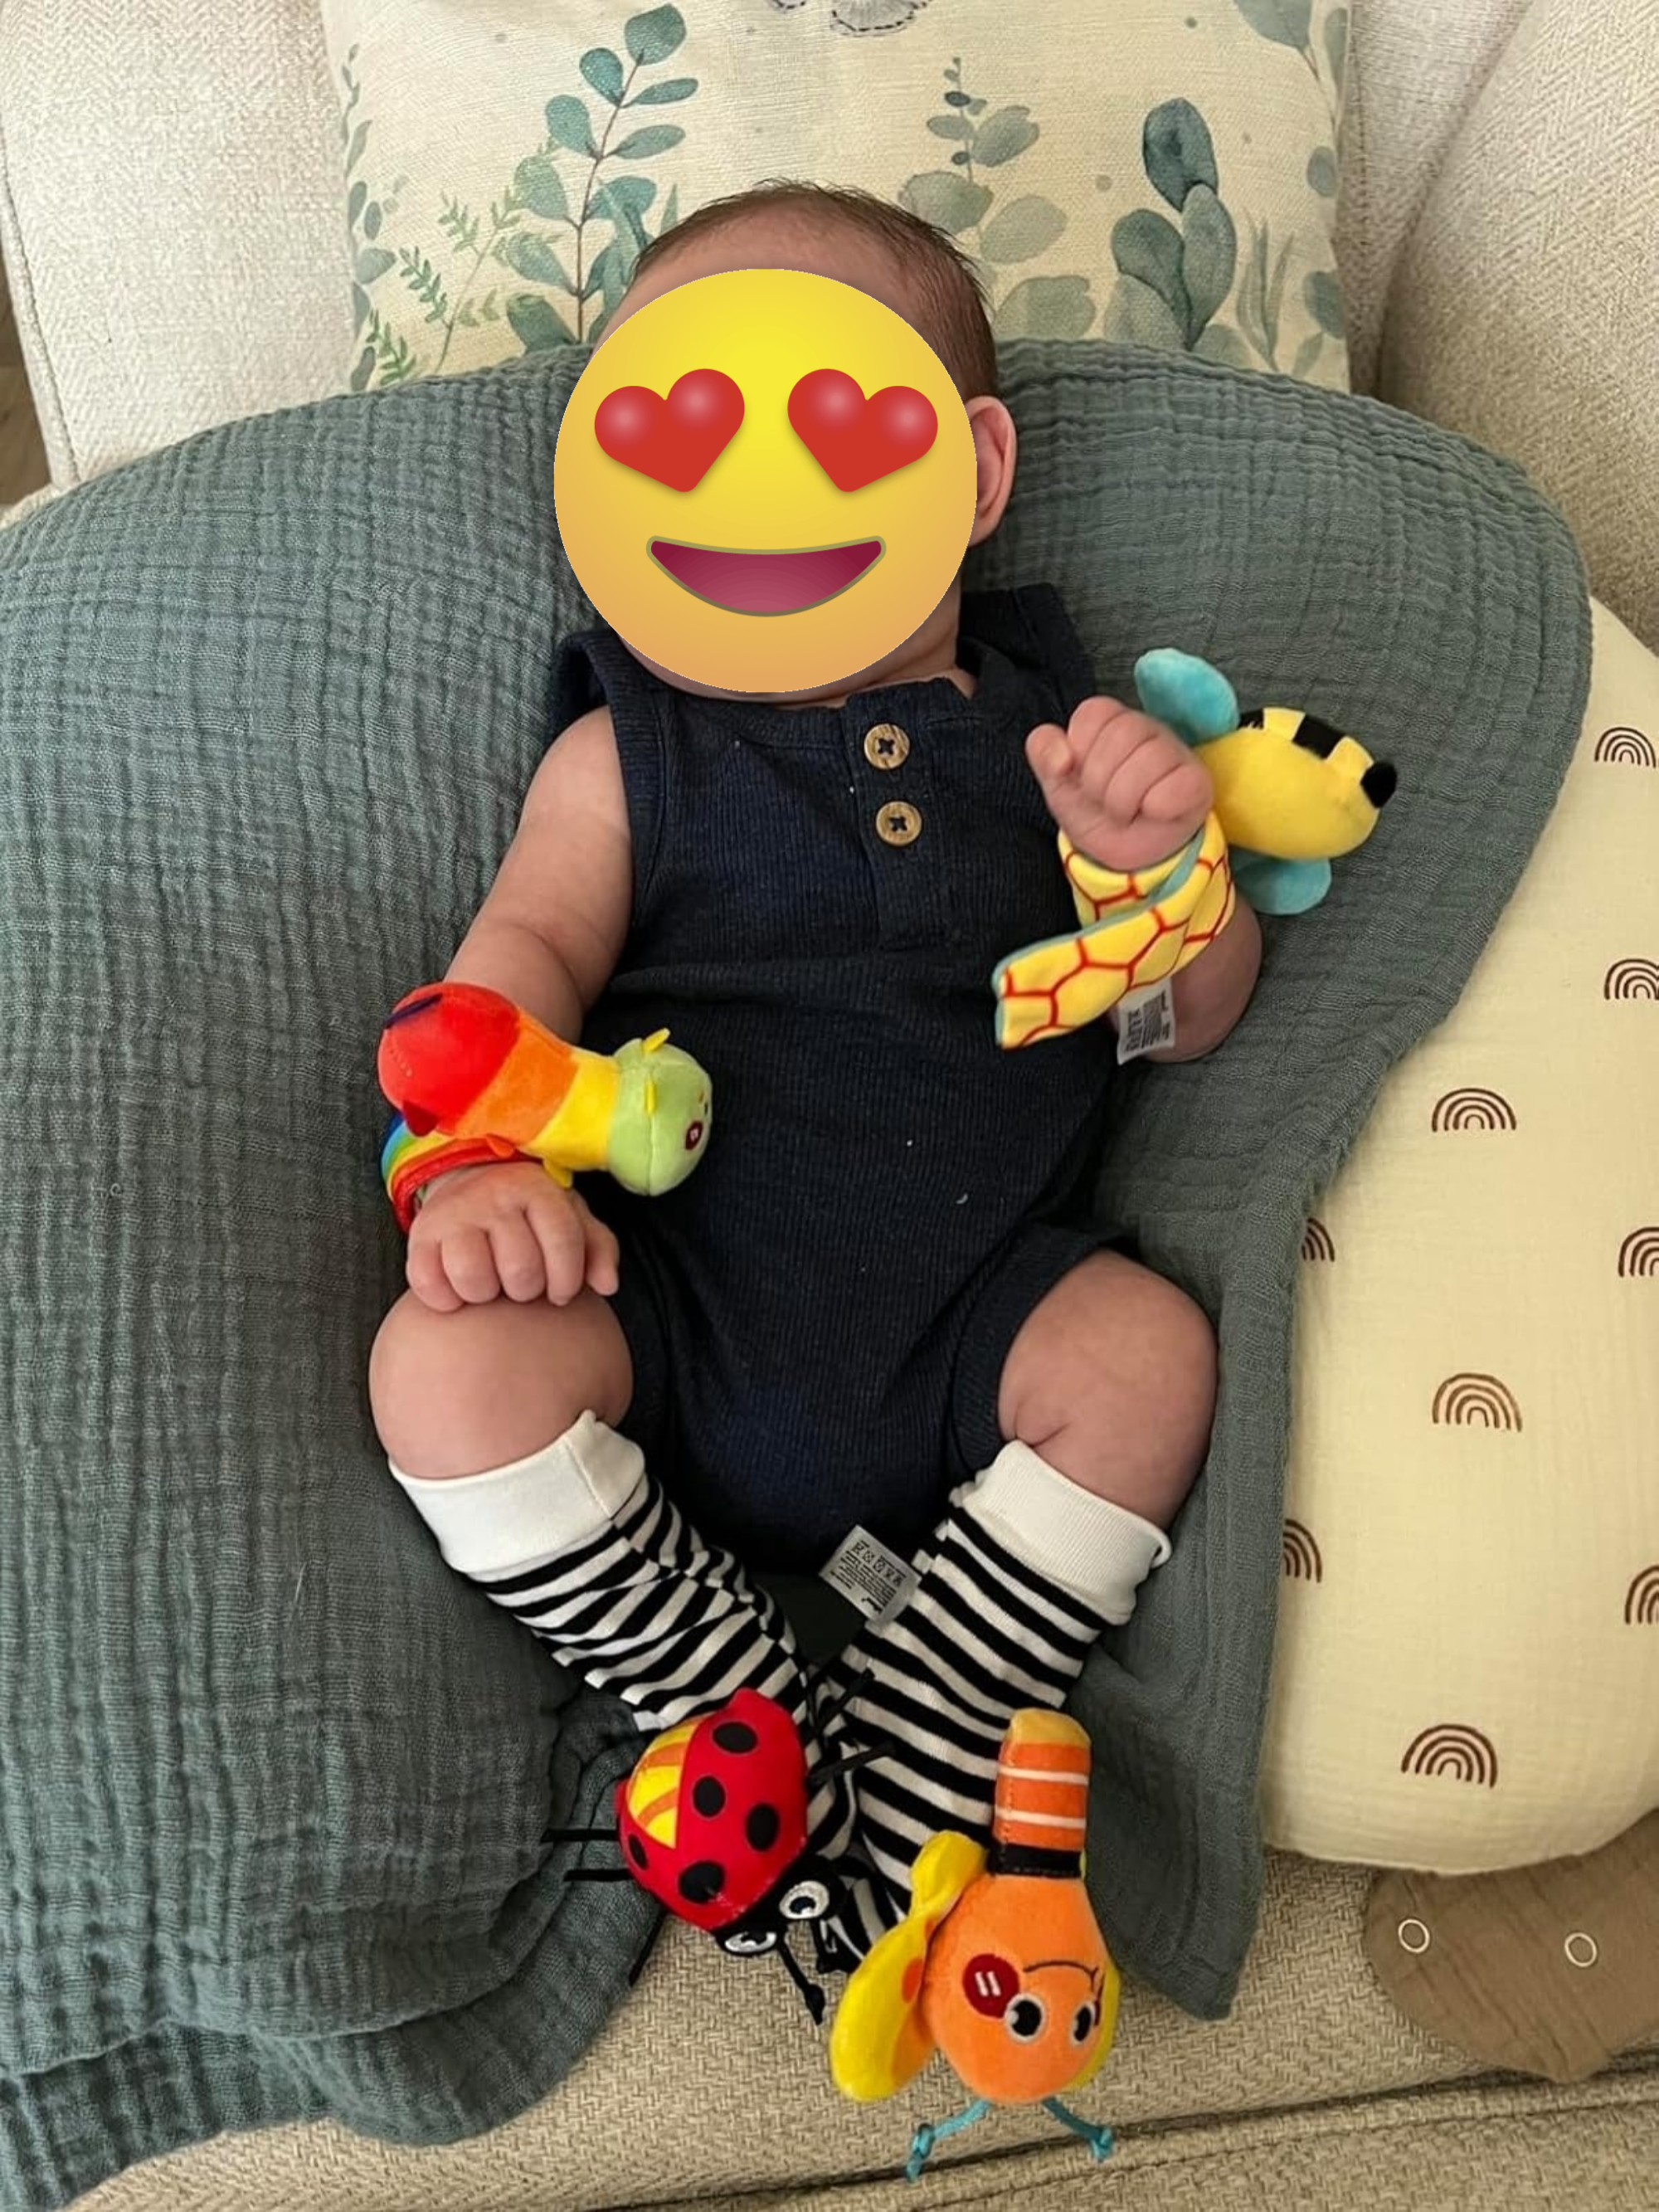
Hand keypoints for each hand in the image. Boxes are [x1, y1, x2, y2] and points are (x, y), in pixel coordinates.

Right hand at [405, 1161, 620, 1313]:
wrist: (472, 1179)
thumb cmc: (530, 1214)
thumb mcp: (570, 1219)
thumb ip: (598, 1249)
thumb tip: (607, 1285)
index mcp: (536, 1190)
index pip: (563, 1242)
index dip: (566, 1281)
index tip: (560, 1292)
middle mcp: (493, 1196)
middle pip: (520, 1270)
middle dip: (527, 1290)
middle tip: (521, 1284)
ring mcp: (454, 1215)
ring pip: (473, 1279)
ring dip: (486, 1295)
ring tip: (491, 1285)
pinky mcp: (420, 1235)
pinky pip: (430, 1285)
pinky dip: (445, 1299)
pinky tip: (459, 1289)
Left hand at [1027, 697, 1213, 872]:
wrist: (1120, 859)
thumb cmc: (1095, 813)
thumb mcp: (1058, 785)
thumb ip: (1045, 754)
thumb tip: (1062, 753)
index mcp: (1112, 722)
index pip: (1093, 714)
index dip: (1080, 752)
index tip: (1083, 778)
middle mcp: (1147, 729)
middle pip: (1120, 735)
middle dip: (1099, 782)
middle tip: (1104, 801)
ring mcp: (1175, 752)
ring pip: (1146, 761)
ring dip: (1122, 800)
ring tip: (1125, 811)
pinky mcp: (1196, 782)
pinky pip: (1173, 787)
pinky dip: (1155, 807)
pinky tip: (1152, 813)